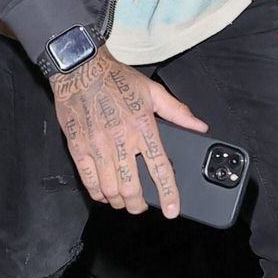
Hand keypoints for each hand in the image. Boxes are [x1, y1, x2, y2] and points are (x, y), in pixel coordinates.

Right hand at [51, 46, 208, 216]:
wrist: (80, 68)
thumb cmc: (116, 79)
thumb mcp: (152, 91)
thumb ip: (177, 112)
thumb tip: (199, 127)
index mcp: (143, 127)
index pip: (160, 168)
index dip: (168, 194)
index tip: (172, 210)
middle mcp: (120, 139)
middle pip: (131, 188)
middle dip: (138, 205)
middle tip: (141, 206)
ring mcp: (97, 146)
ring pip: (109, 189)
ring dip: (118, 202)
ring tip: (123, 201)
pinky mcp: (77, 147)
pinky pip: (88, 180)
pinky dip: (97, 193)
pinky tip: (103, 193)